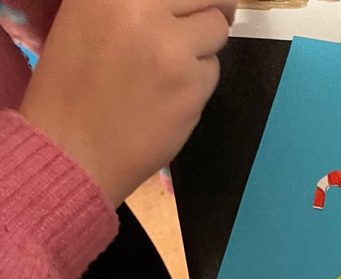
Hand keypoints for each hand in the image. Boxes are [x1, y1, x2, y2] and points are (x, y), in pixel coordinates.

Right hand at [19, 0, 234, 207]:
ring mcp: (172, 47)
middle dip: (211, 9)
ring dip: (202, 46)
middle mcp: (145, 7)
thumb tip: (176, 5)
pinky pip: (212, 71)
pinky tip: (168, 95)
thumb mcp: (87, 17)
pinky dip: (197, 80)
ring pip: (216, 31)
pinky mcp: (192, 85)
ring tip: (170, 67)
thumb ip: (133, 4)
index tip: (188, 6)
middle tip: (198, 25)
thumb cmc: (70, 85)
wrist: (73, 148)